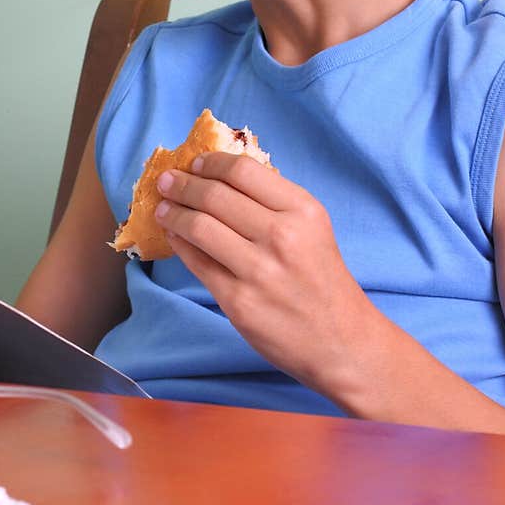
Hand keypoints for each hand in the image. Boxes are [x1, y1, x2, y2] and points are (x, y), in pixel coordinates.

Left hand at [153, 152, 375, 395]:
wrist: (341, 342)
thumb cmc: (322, 280)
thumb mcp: (312, 228)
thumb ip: (273, 202)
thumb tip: (219, 177)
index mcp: (303, 211)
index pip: (242, 171)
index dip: (210, 162)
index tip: (194, 163)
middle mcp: (282, 236)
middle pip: (215, 195)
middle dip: (182, 184)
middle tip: (166, 181)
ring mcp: (258, 270)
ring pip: (199, 226)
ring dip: (173, 212)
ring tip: (162, 207)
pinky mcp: (238, 301)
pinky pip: (196, 262)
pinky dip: (179, 243)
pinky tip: (173, 235)